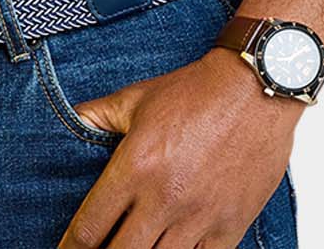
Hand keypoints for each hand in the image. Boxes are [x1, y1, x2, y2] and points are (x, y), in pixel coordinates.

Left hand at [56, 46, 302, 247]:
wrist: (254, 89)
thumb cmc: (194, 92)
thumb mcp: (136, 98)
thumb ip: (96, 116)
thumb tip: (69, 123)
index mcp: (135, 167)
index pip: (90, 227)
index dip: (70, 247)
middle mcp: (164, 198)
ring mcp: (198, 218)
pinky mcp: (229, 228)